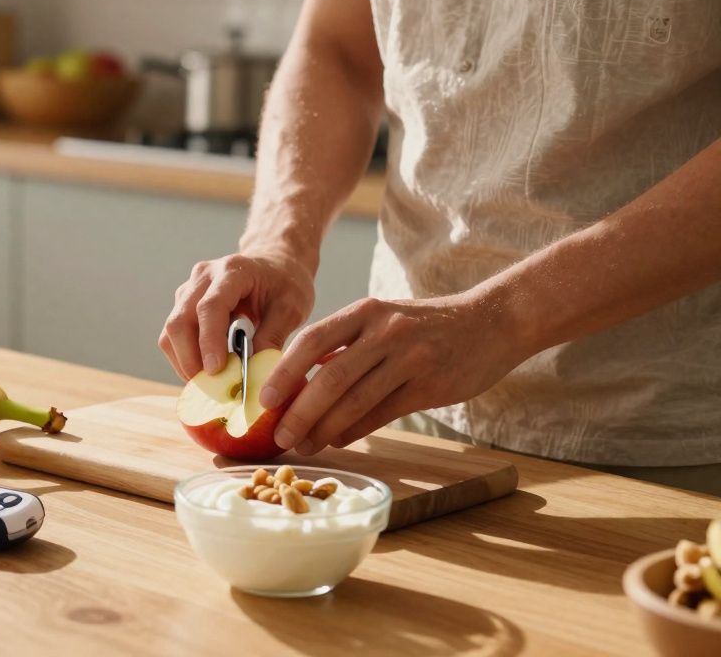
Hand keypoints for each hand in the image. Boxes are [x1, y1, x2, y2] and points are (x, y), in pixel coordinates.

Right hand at [158, 250, 315, 380]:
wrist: (275, 262)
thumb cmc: (285, 283)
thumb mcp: (291, 308)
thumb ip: (272, 337)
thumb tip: (253, 372)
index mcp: (232, 271)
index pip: (210, 307)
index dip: (209, 341)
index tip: (214, 370)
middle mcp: (203, 277)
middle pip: (180, 320)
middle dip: (189, 358)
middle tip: (209, 386)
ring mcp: (189, 288)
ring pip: (171, 330)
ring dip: (184, 360)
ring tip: (208, 382)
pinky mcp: (184, 303)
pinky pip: (173, 334)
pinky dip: (184, 356)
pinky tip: (205, 369)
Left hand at [264, 294, 530, 453]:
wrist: (491, 322)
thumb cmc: (426, 325)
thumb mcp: (383, 318)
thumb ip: (346, 343)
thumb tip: (300, 379)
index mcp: (366, 312)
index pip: (313, 340)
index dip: (284, 371)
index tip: (264, 398)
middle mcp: (385, 332)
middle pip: (330, 377)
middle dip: (300, 411)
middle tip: (280, 435)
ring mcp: (409, 359)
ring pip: (356, 401)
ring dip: (324, 429)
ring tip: (304, 445)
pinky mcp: (429, 386)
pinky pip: (382, 414)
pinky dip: (355, 430)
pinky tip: (338, 441)